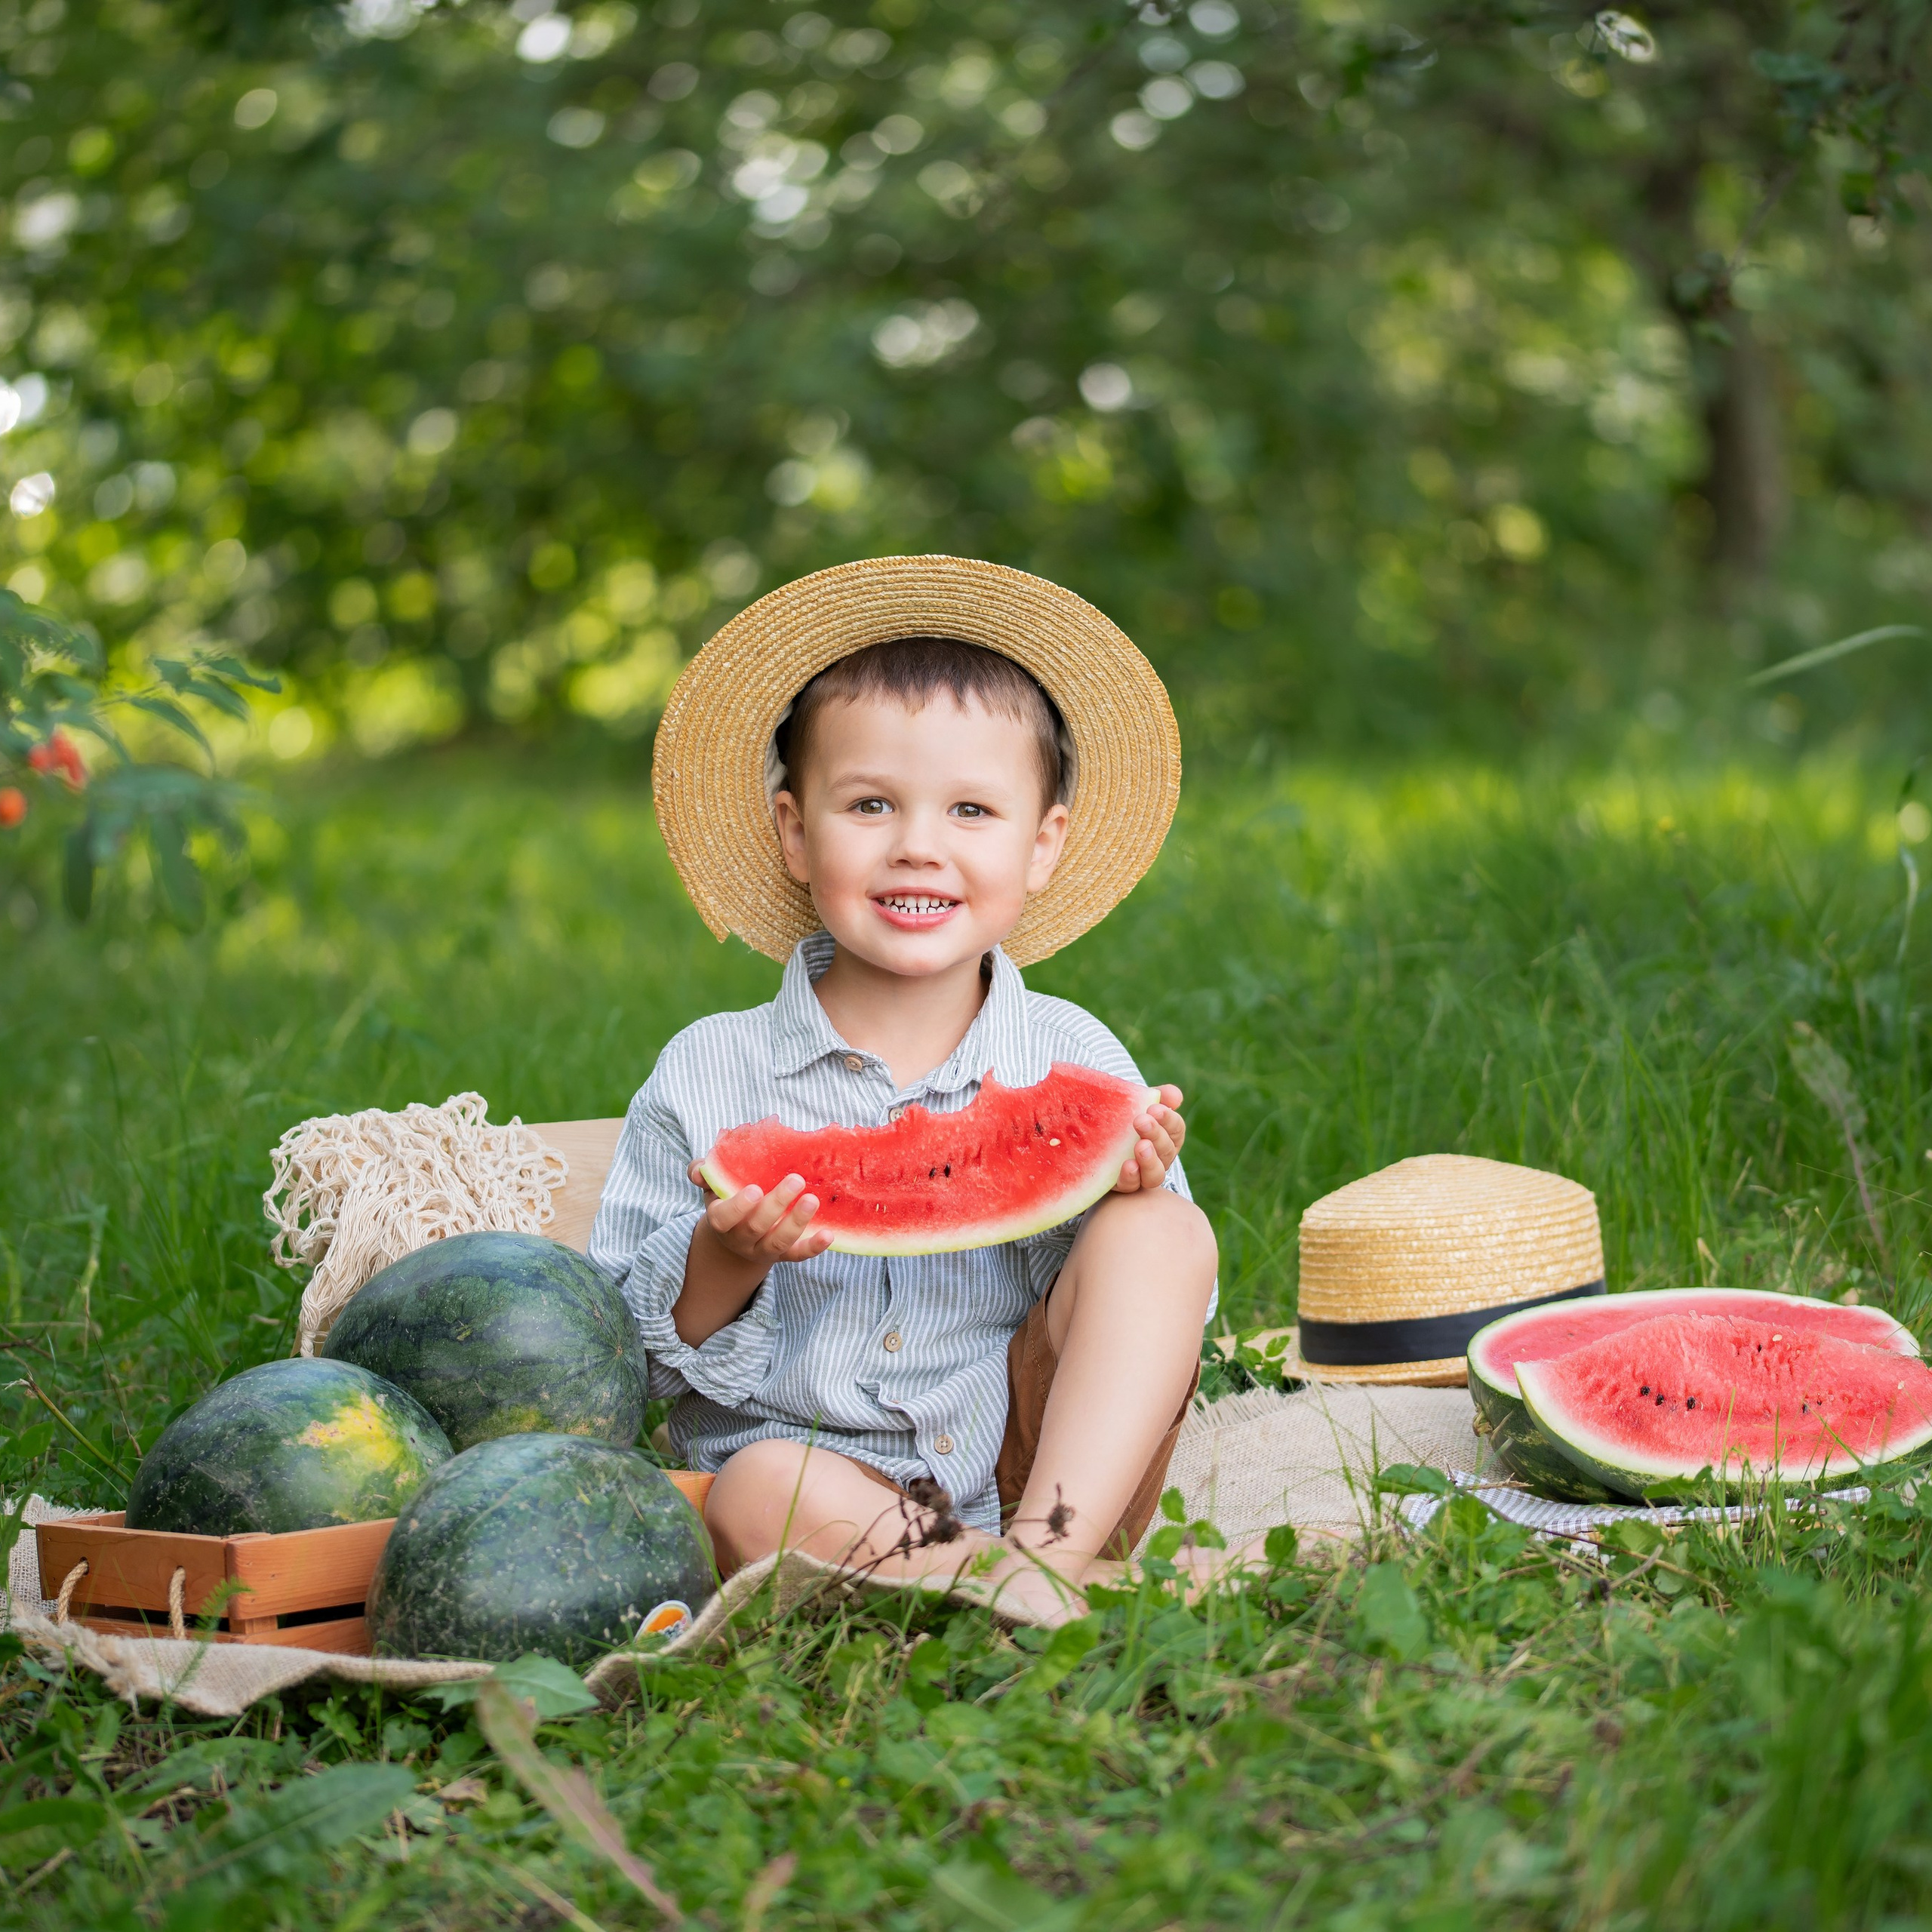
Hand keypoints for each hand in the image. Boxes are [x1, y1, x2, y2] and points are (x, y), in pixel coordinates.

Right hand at [688, 1160, 833, 1269]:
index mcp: (721, 1220)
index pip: (724, 1219)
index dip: (738, 1207)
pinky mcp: (784, 1255)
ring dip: (796, 1222)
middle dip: (776, 1204)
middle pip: (756, 1227)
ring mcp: (763, 1249)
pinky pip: (798, 1255)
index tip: (755, 1189)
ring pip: (779, 1242)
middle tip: (796, 1180)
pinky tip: (829, 1234)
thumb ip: (702, 1173)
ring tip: (812, 1200)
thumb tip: (700, 1170)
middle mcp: (741, 1239)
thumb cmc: (726, 1199)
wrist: (736, 1235)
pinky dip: (814, 1247)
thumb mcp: (712, 1186)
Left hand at [1113, 1085, 1185, 1193]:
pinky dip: (1131, 1176)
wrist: (1092, 1135)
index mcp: (1166, 1136)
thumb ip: (1158, 1096)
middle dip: (1156, 1135)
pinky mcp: (1124, 1183)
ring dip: (1150, 1161)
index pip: (1176, 1128)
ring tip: (1140, 1146)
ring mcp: (1142, 1173)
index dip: (1168, 1119)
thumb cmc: (1122, 1115)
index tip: (1155, 1108)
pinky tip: (1127, 1165)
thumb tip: (1175, 1096)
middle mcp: (1159, 1157)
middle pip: (1166, 1150)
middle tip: (1141, 1121)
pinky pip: (1132, 1185)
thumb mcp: (1137, 1102)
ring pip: (1156, 1174)